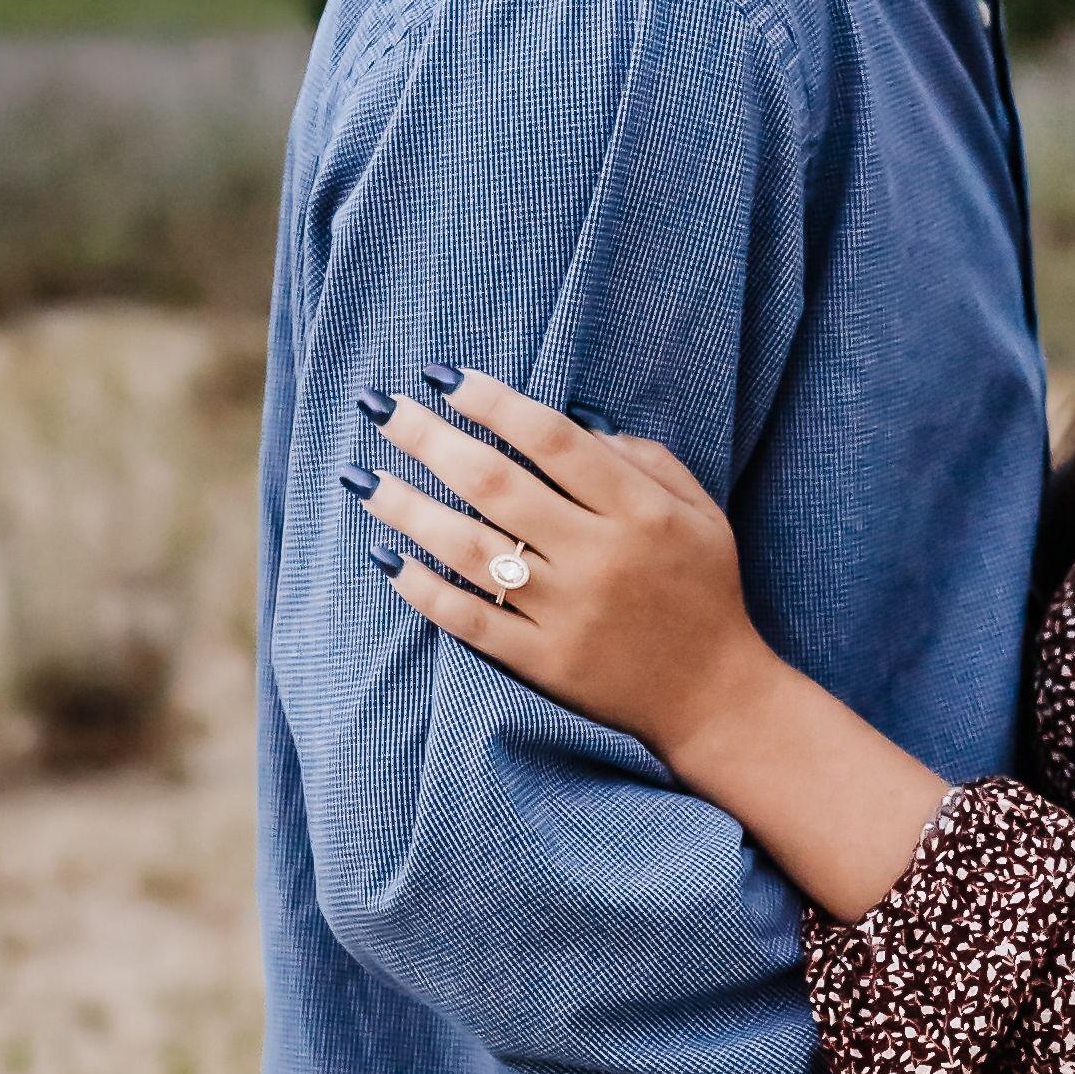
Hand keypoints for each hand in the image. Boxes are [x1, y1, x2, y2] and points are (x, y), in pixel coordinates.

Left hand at [357, 371, 766, 761]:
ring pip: (469, 549)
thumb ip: (645, 459)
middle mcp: (599, 557)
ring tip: (361, 477)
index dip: (492, 401)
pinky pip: (469, 619)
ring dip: (407, 508)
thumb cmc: (704, 591)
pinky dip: (423, 588)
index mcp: (640, 511)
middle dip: (428, 438)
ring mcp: (566, 612)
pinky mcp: (543, 662)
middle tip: (380, 407)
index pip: (552, 439)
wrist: (713, 696)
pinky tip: (385, 556)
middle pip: (495, 484)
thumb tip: (573, 419)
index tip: (442, 377)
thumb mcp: (700, 512)